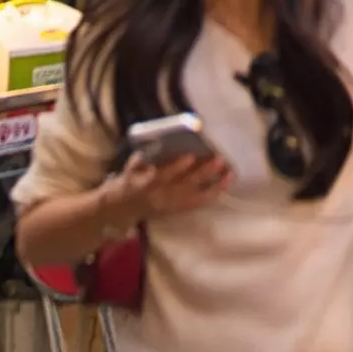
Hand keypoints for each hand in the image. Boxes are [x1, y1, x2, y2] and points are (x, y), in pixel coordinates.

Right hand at [100, 154, 230, 231]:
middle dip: (203, 173)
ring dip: (214, 185)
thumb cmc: (130, 180)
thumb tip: (167, 140)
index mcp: (143, 185)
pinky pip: (198, 204)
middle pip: (183, 186)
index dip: (176, 167)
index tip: (191, 155)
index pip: (160, 176)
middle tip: (219, 159)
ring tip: (230, 173)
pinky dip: (213, 194)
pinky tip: (225, 184)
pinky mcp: (177, 211)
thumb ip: (147, 156)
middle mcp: (158, 198)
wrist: (122, 209)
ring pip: (195, 197)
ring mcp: (169, 207)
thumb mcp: (131, 167)